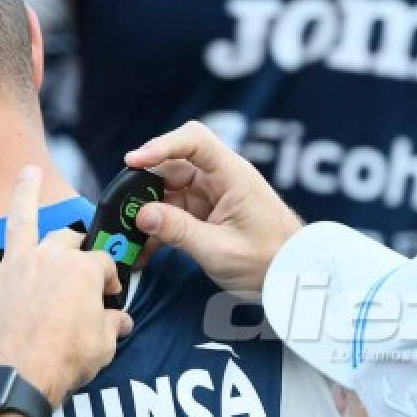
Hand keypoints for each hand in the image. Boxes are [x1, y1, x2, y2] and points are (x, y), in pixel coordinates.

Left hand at [0, 166, 132, 408]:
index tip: (109, 297)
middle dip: (77, 244)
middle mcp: (50, 259)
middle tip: (80, 256)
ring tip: (28, 173)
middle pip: (67, 239)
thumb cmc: (66, 360)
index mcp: (83, 271)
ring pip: (21, 220)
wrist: (21, 376)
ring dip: (25, 193)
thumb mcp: (103, 344)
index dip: (110, 280)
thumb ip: (111, 326)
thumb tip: (119, 321)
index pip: (103, 265)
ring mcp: (18, 267)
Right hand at [126, 120, 301, 293]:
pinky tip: (144, 251)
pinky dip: (159, 229)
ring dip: (148, 214)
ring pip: (169, 193)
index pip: (193, 140)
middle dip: (144, 189)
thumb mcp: (220, 250)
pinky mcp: (207, 214)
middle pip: (172, 167)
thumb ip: (179, 231)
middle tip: (123, 213)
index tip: (133, 162)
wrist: (293, 276)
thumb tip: (142, 216)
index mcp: (232, 174)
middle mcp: (220, 178)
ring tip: (130, 239)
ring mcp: (212, 196)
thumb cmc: (269, 260)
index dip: (160, 145)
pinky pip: (175, 213)